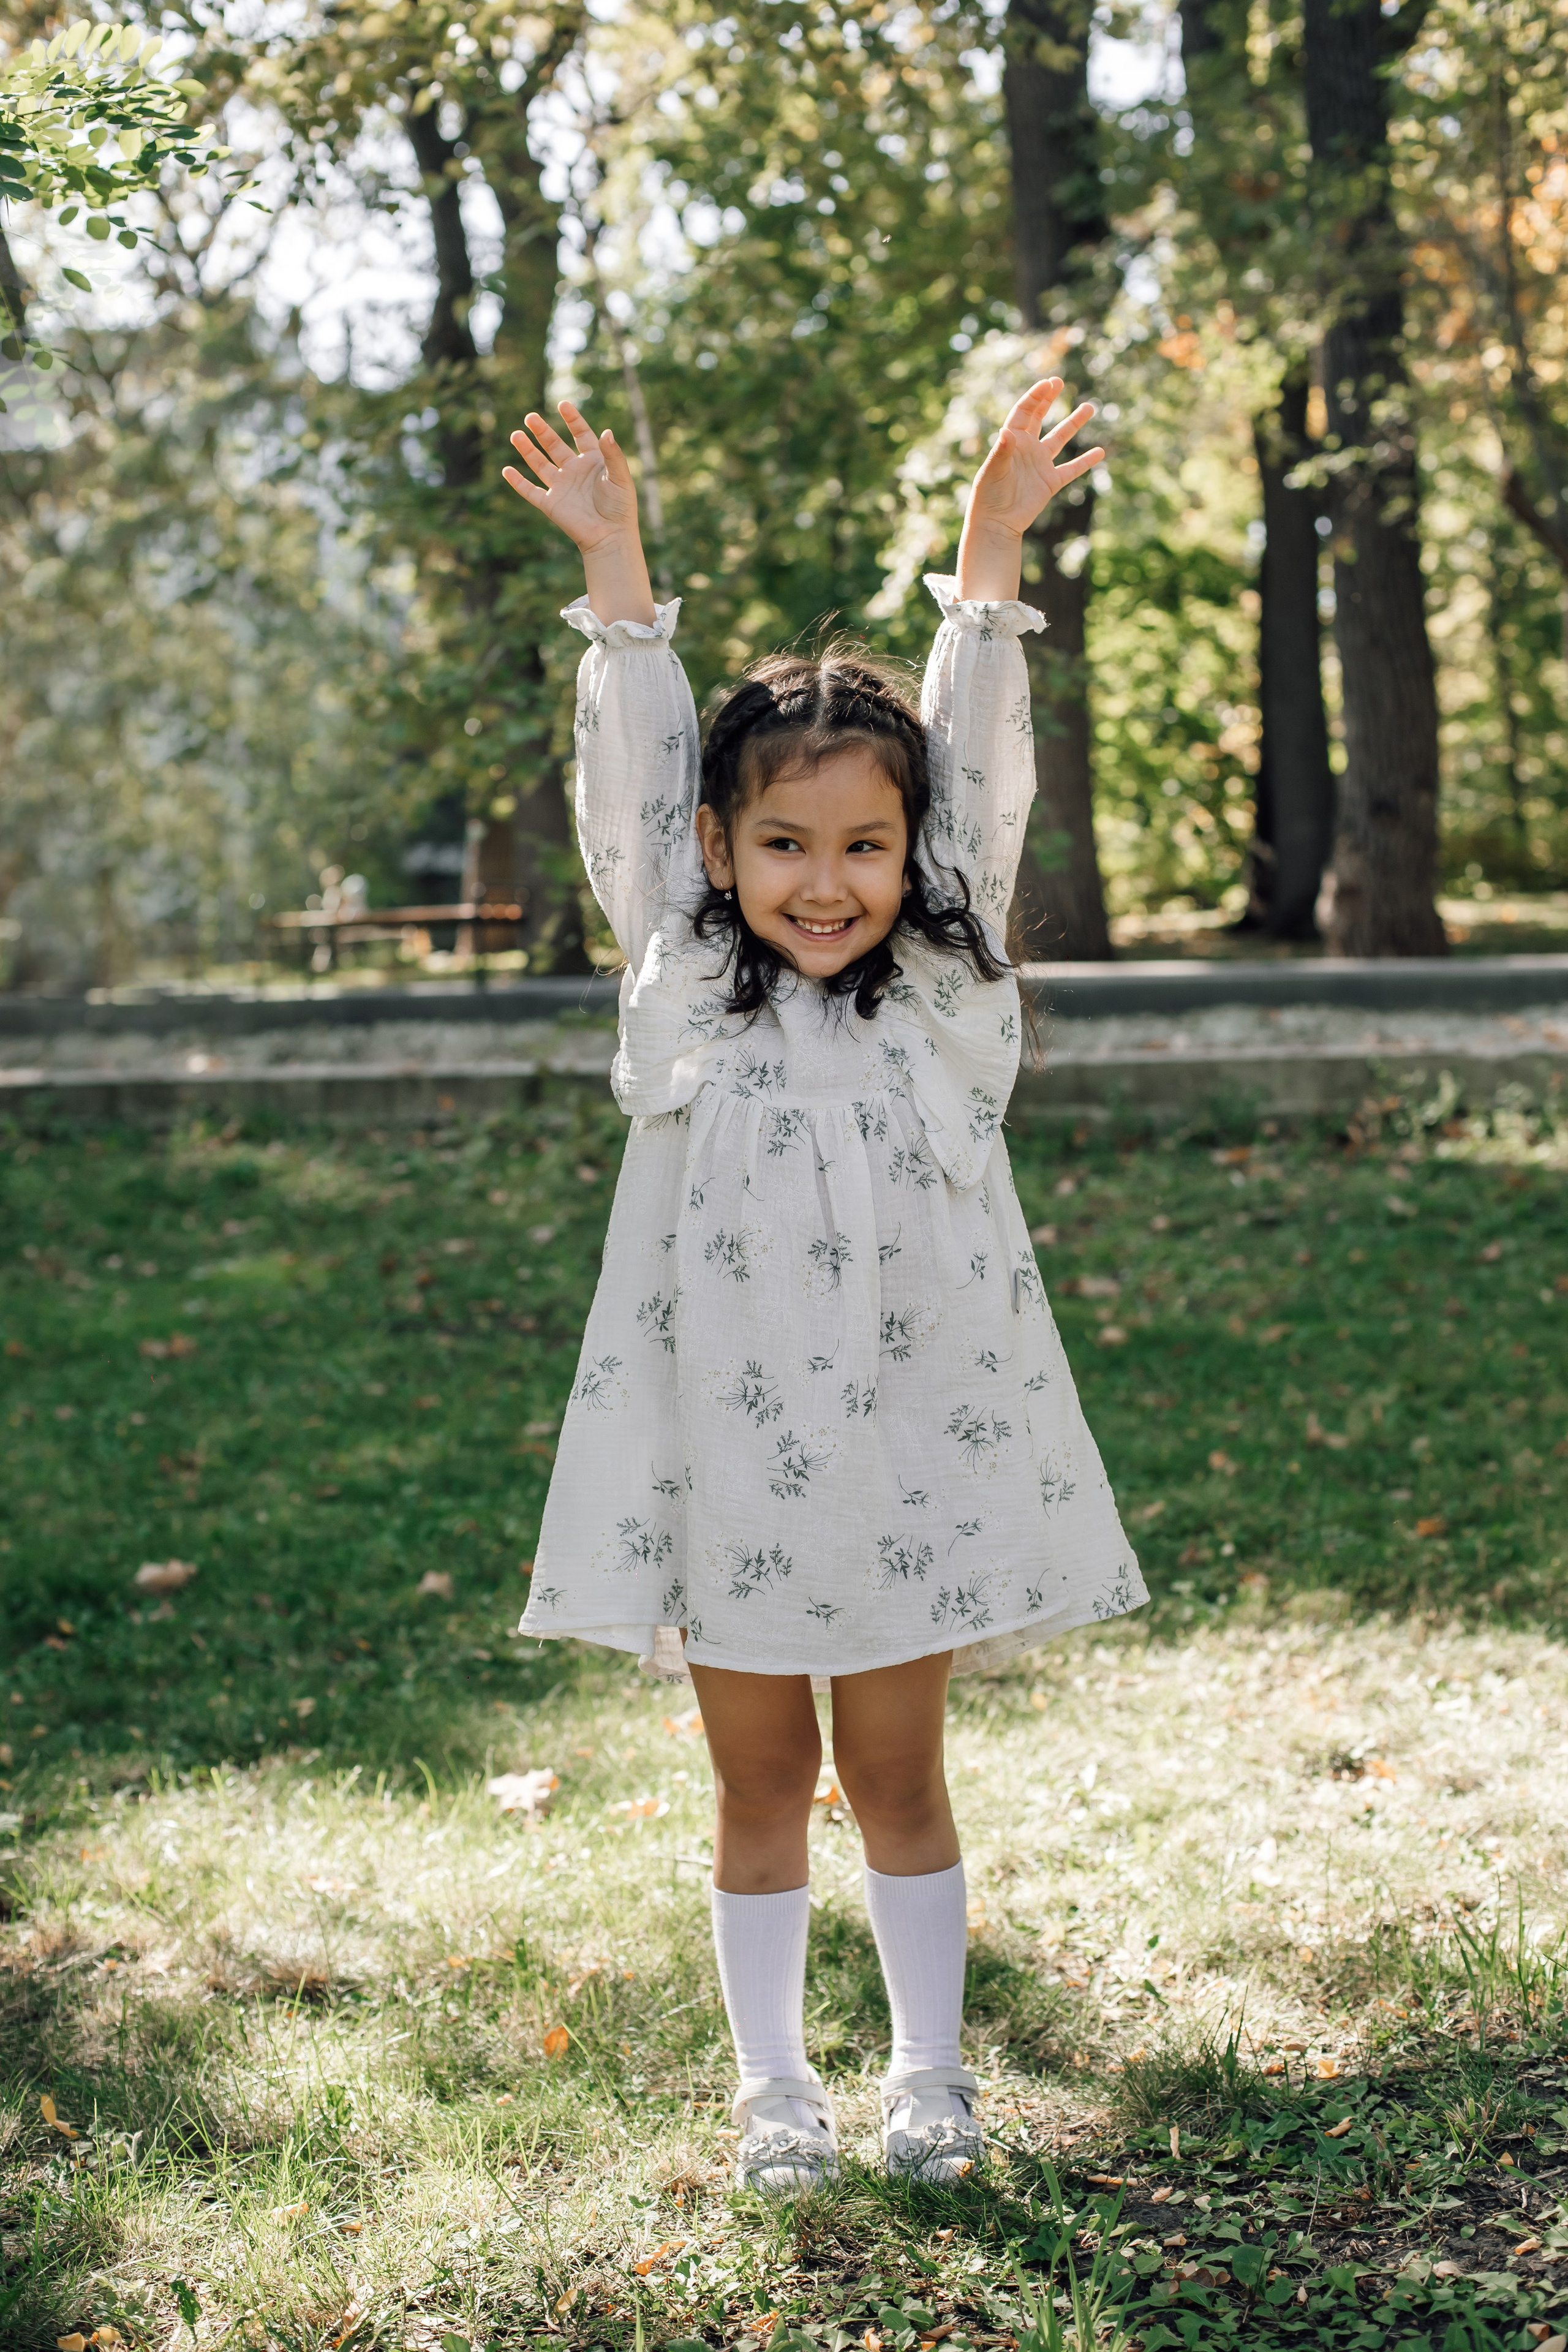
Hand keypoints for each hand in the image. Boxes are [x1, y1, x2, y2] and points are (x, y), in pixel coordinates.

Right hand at [503, 399, 639, 553]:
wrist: (610, 537)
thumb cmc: (620, 508)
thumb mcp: (620, 477)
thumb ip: (614, 455)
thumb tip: (606, 432)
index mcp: (593, 461)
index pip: (581, 434)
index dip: (572, 419)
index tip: (563, 404)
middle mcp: (574, 471)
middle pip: (554, 446)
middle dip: (542, 431)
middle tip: (530, 417)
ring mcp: (561, 487)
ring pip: (539, 464)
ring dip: (527, 450)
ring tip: (516, 434)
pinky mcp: (551, 504)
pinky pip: (530, 491)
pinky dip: (518, 482)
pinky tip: (507, 470)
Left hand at [966, 377, 1103, 542]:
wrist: (996, 523)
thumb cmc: (989, 496)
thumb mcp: (993, 471)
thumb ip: (1002, 451)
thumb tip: (1005, 431)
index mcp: (1012, 441)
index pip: (1024, 412)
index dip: (1036, 397)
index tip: (1048, 383)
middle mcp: (1027, 449)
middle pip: (1039, 417)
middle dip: (1049, 399)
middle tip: (1060, 381)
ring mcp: (1040, 465)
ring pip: (1060, 438)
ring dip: (1073, 422)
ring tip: (1089, 407)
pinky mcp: (1050, 482)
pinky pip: (1071, 469)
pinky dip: (1085, 461)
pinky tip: (1100, 451)